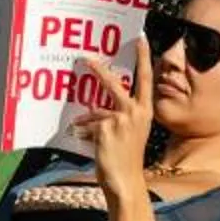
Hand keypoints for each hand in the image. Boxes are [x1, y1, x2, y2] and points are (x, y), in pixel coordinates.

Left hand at [68, 38, 152, 197]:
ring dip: (84, 118)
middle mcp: (135, 112)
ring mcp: (120, 119)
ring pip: (95, 111)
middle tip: (86, 58)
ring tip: (73, 124)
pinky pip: (88, 127)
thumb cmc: (127, 159)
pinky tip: (83, 142)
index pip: (145, 79)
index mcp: (145, 111)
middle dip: (99, 70)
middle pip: (114, 83)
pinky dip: (84, 135)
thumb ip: (115, 118)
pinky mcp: (105, 128)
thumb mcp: (128, 134)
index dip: (143, 58)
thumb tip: (91, 111)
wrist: (126, 181)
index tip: (141, 39)